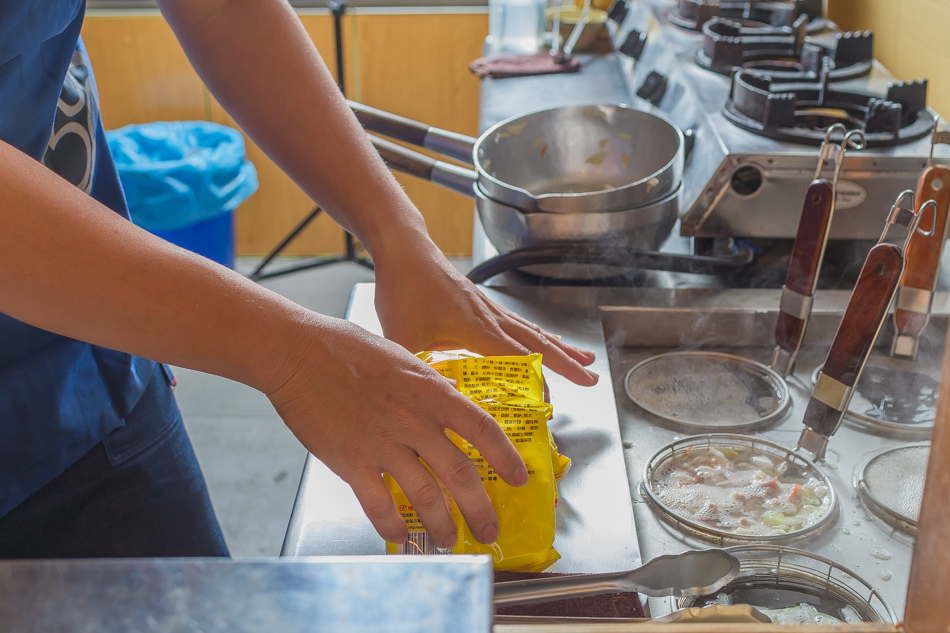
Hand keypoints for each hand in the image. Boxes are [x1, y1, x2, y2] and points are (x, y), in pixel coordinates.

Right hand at [266, 316, 528, 546]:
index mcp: (430, 392)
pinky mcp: (350, 462)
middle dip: (480, 509)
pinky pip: (379, 505)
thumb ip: (430, 384)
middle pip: (460, 474)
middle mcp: (413, 421)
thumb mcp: (403, 358)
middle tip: (489, 529)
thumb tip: (453, 396)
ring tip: (448, 541)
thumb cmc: (347, 348)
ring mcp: (382, 444)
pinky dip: (393, 526)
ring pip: (425, 497)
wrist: (298, 353)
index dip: (505, 457)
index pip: (482, 428)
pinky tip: (401, 535)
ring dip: (442, 525)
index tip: (519, 478)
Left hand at [372, 237, 598, 385]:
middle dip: (567, 363)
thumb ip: (417, 370)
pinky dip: (537, 334)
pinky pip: (518, 322)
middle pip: (538, 343)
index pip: (517, 360)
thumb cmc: (403, 288)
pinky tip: (543, 338)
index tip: (549, 402)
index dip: (537, 382)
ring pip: (532, 330)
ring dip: (559, 346)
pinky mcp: (480, 301)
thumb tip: (432, 400)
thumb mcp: (402, 338)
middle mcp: (490, 316)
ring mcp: (488, 307)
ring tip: (583, 358)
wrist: (404, 248)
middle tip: (591, 378)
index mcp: (476, 328)